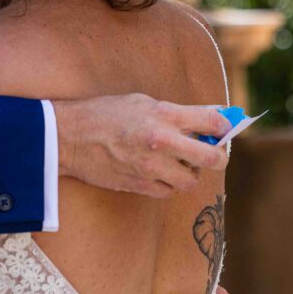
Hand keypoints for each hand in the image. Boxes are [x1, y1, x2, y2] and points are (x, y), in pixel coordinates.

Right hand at [53, 94, 230, 196]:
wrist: (69, 137)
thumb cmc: (103, 114)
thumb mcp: (141, 101)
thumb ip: (174, 112)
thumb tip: (206, 118)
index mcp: (164, 115)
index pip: (212, 122)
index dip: (224, 126)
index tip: (223, 128)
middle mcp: (162, 142)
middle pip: (212, 158)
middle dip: (218, 155)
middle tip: (212, 152)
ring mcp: (152, 167)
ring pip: (191, 180)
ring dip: (189, 172)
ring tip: (178, 162)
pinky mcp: (140, 185)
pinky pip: (168, 192)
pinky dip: (167, 183)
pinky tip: (157, 171)